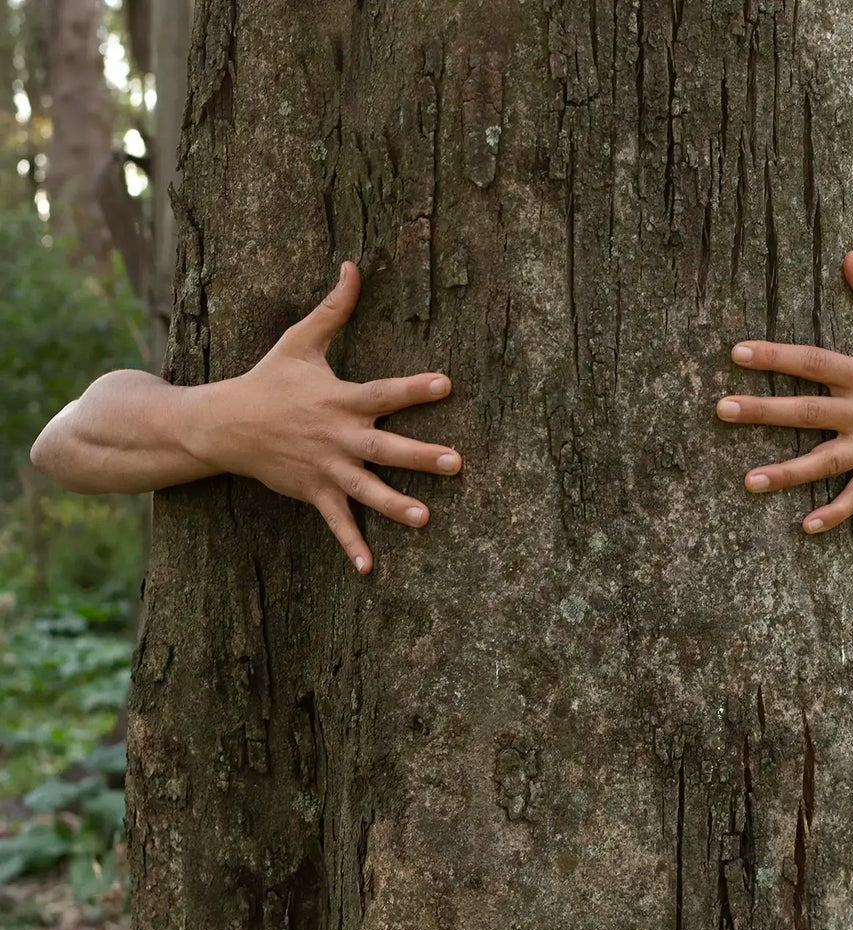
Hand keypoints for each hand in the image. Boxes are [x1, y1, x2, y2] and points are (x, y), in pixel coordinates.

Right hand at [190, 261, 459, 572]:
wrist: (223, 424)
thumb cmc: (269, 380)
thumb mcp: (300, 341)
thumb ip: (334, 309)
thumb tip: (354, 265)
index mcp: (340, 399)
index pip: (384, 393)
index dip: (415, 388)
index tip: (447, 384)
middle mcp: (338, 436)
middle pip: (385, 447)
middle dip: (420, 455)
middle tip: (456, 462)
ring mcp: (326, 468)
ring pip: (366, 489)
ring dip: (394, 505)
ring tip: (425, 519)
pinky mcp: (313, 492)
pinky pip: (336, 522)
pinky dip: (350, 544)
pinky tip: (368, 568)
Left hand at [716, 251, 852, 532]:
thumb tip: (850, 256)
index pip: (812, 362)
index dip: (774, 357)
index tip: (736, 353)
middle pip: (807, 412)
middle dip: (762, 412)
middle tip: (721, 410)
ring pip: (825, 461)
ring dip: (787, 473)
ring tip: (748, 481)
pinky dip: (835, 513)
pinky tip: (805, 526)